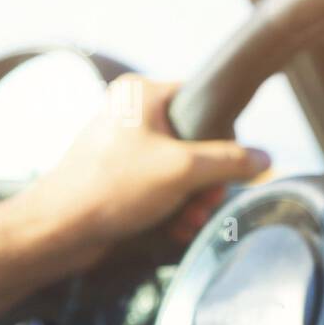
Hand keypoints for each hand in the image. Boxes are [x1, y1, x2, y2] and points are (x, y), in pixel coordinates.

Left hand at [29, 74, 269, 257]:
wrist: (58, 230)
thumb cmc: (110, 189)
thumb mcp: (183, 170)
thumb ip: (230, 161)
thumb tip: (265, 158)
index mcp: (143, 94)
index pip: (205, 103)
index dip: (224, 138)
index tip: (226, 169)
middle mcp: (134, 114)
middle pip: (198, 143)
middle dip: (207, 181)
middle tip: (204, 203)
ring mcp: (126, 145)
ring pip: (183, 169)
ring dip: (194, 200)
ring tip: (188, 221)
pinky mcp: (121, 175)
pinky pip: (163, 186)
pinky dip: (174, 207)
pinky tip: (175, 227)